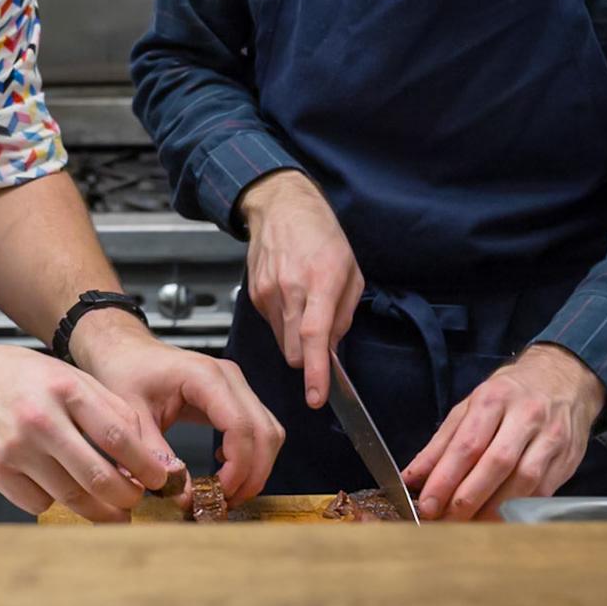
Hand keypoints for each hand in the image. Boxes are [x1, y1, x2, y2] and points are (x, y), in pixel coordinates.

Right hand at [0, 338, 179, 522]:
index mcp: (63, 386)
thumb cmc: (10, 376)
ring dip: (97, 511)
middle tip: (137, 502)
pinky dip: (53, 503)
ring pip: (70, 496)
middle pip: (97, 474)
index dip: (145, 463)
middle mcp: (40, 417)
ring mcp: (15, 447)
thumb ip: (102, 402)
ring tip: (111, 513)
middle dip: (126, 497)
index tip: (159, 478)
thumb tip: (140, 444)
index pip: (117, 433)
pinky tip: (57, 490)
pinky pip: (37, 503)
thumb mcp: (61, 373)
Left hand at [70, 308, 284, 504]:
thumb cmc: (125, 372)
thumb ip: (155, 455)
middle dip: (252, 474)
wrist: (125, 351)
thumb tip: (184, 496)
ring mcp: (236, 384)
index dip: (238, 467)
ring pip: (269, 432)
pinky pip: (259, 429)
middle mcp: (228, 377)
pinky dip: (252, 455)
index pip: (241, 426)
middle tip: (226, 501)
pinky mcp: (234, 396)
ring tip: (226, 492)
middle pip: (264, 432)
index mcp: (204, 376)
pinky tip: (225, 469)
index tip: (219, 493)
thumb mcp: (131, 416)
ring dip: (256, 468)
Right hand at [239, 170, 365, 408]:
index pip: (315, 334)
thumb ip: (344, 314)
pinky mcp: (256, 295)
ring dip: (297, 339)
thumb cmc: (321, 234)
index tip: (316, 397)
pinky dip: (285, 323)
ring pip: (283, 342)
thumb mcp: (351, 271)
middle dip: (308, 357)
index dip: (315, 371)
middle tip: (322, 339)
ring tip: (306, 306)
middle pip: (295, 350)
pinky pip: (273, 326)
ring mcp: (268, 292)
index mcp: (321, 280)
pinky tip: (291, 297)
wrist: (281, 207)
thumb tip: (332, 348)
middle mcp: (291, 288)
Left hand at [400, 343, 605, 520]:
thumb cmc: (509, 394)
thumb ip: (441, 444)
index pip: (467, 443)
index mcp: (494, 398)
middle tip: (445, 521)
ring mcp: (551, 437)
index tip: (427, 504)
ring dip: (493, 509)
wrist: (565, 378)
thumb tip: (413, 478)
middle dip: (467, 498)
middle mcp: (525, 415)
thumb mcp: (470, 406)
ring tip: (469, 526)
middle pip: (496, 463)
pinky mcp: (568, 458)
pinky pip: (542, 491)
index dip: (445, 478)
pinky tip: (499, 518)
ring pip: (523, 481)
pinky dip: (518, 510)